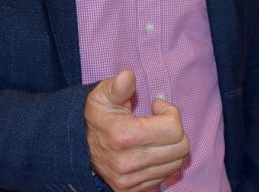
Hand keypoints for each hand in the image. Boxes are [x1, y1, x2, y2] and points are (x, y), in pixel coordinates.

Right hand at [85, 70, 188, 191]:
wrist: (78, 148)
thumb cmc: (98, 117)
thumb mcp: (102, 96)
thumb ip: (118, 86)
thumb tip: (128, 77)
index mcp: (123, 136)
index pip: (174, 129)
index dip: (170, 113)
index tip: (156, 107)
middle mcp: (128, 163)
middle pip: (180, 147)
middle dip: (175, 129)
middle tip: (159, 121)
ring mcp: (130, 180)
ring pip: (176, 162)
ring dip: (171, 146)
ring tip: (154, 136)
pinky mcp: (131, 190)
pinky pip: (165, 175)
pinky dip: (163, 161)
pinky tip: (151, 150)